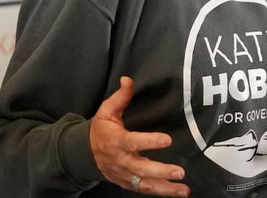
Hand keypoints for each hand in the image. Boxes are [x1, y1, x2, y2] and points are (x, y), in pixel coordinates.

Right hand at [90, 76, 189, 196]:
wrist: (83, 154)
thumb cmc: (99, 131)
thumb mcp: (106, 111)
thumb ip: (120, 97)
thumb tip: (128, 79)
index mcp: (116, 141)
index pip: (133, 142)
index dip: (150, 141)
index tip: (167, 139)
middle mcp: (121, 161)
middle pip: (141, 169)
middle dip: (161, 171)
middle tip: (179, 171)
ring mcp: (124, 174)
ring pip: (145, 184)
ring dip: (165, 188)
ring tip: (183, 189)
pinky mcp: (127, 183)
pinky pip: (144, 190)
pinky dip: (160, 193)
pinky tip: (176, 192)